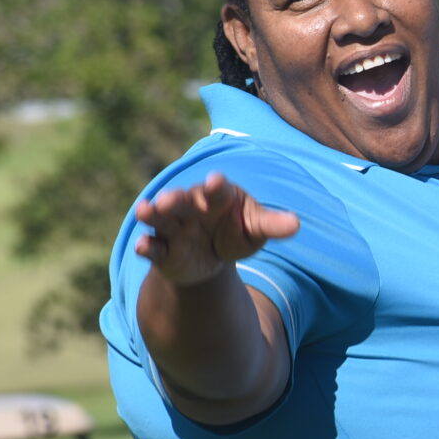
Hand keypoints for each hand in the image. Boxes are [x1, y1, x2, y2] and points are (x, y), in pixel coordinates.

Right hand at [134, 172, 298, 286]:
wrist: (214, 257)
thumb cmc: (237, 232)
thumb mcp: (256, 229)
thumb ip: (272, 225)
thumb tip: (296, 224)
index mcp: (218, 197)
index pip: (217, 190)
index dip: (216, 186)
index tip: (216, 182)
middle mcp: (191, 208)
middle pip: (181, 200)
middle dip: (174, 199)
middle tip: (167, 200)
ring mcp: (175, 228)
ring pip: (160, 219)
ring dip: (152, 214)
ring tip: (144, 210)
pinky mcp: (164, 250)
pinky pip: (153, 247)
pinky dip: (147, 247)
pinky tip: (143, 246)